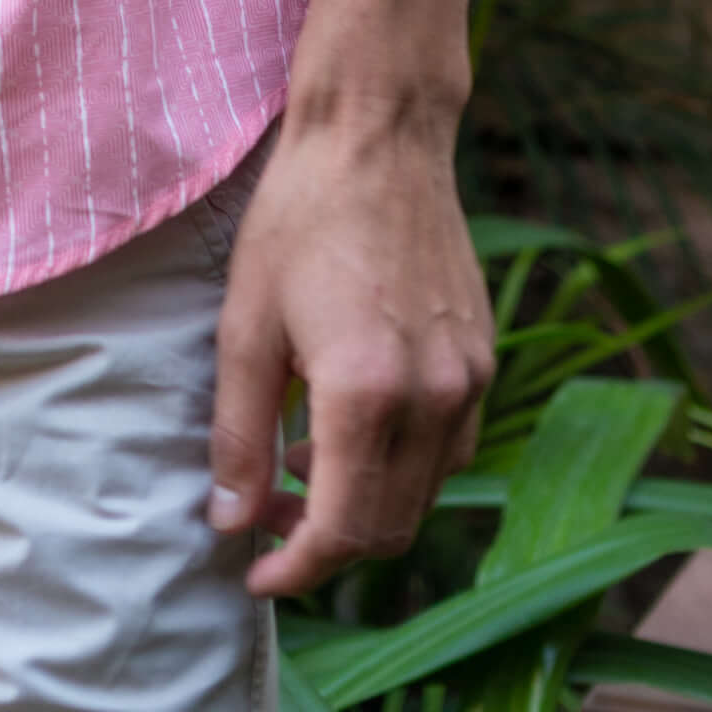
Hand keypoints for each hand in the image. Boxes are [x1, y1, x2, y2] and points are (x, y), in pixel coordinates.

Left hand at [206, 115, 494, 597]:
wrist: (377, 135)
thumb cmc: (299, 217)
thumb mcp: (246, 323)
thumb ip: (239, 434)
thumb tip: (230, 520)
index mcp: (366, 394)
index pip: (341, 530)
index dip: (295, 569)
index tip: (255, 576)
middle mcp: (432, 398)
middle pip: (388, 528)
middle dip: (324, 545)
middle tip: (264, 519)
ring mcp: (468, 380)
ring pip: (424, 496)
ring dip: (364, 507)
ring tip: (298, 467)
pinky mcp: (482, 359)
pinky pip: (449, 449)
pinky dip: (401, 467)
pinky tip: (350, 430)